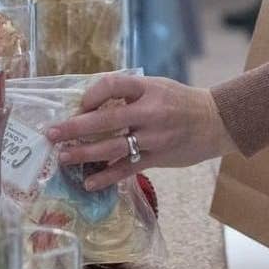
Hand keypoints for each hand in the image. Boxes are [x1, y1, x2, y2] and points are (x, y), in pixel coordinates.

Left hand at [46, 74, 236, 189]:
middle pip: (105, 119)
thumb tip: (93, 103)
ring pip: (112, 147)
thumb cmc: (181, 101)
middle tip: (52, 133)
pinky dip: (107, 177)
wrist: (216, 122)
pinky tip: (89, 183)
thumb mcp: (157, 86)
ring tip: (63, 157)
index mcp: (148, 88)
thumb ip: (129, 92)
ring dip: (84, 153)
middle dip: (74, 127)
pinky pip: (127, 168)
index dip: (91, 95)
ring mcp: (154, 137)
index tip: (79, 105)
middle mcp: (150, 112)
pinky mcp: (158, 158)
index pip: (112, 85)